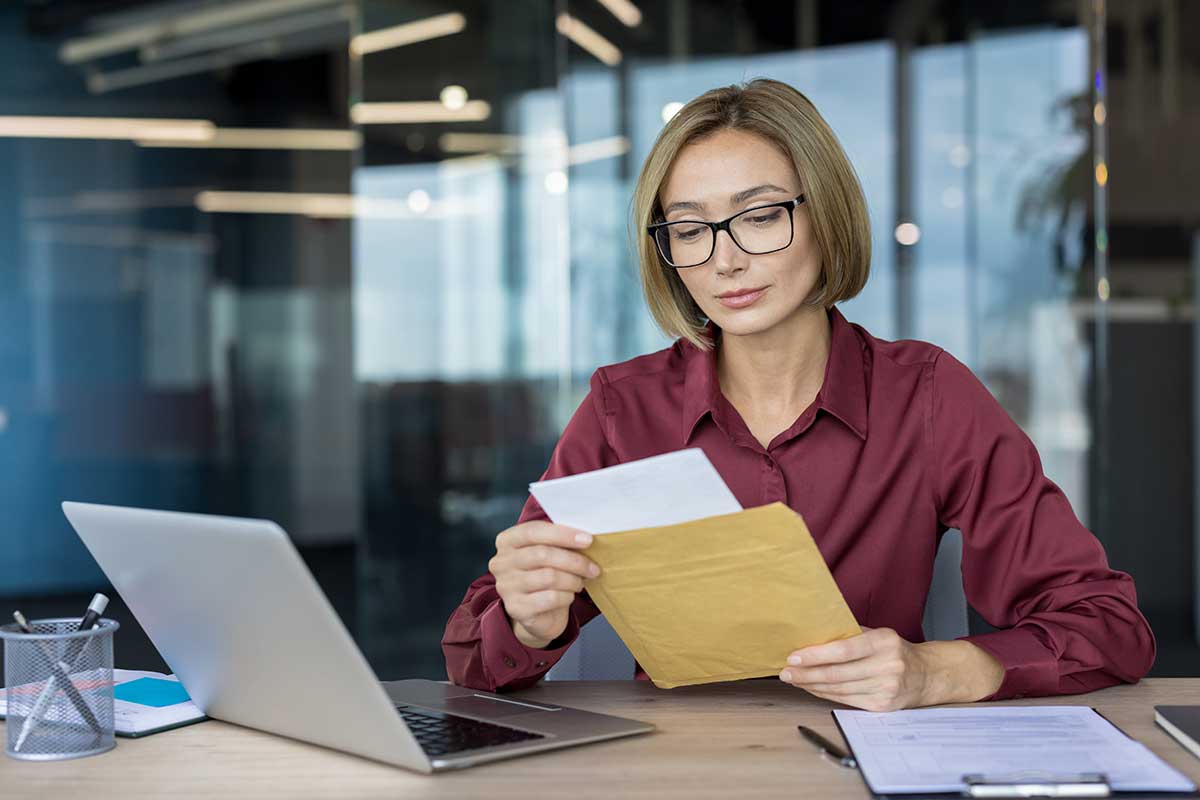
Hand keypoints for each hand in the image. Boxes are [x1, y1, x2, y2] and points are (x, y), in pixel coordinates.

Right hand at [489, 520, 599, 648]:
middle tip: (593, 568)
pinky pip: (550, 598)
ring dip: (572, 580)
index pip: (533, 531)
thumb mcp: (550, 552)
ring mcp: (506, 586)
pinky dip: (567, 596)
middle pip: (542, 554)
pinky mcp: (515, 608)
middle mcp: (501, 562)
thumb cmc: (546, 574)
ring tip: (580, 582)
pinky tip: (569, 595)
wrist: (539, 612)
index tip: (588, 540)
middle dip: (574, 560)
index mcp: (507, 541)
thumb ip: (560, 541)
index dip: (562, 534)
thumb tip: (586, 536)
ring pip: (549, 577)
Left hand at [778, 627, 1004, 710]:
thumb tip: (810, 636)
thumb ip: (849, 634)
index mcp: (884, 642)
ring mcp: (886, 689)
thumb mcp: (877, 634)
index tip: (794, 656)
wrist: (927, 674)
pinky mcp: (883, 707)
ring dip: (811, 685)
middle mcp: (887, 666)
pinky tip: (812, 687)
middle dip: (806, 674)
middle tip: (785, 672)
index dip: (816, 655)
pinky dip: (825, 694)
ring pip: (839, 689)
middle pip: (838, 673)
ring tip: (794, 679)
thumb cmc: (893, 649)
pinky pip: (846, 700)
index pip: (844, 650)